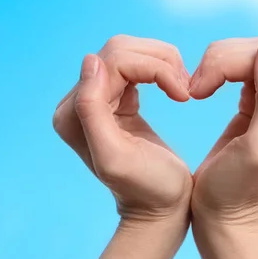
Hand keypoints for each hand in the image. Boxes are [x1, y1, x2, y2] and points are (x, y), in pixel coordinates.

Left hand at [53, 35, 192, 221]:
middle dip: (159, 61)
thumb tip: (91, 60)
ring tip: (183, 90)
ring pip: (130, 52)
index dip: (153, 68)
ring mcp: (98, 99)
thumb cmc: (148, 189)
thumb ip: (91, 109)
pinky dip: (161, 71)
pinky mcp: (117, 99)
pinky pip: (137, 66)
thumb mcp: (116, 156)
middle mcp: (78, 102)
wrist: (161, 209)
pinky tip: (175, 90)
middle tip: (184, 89)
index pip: (113, 61)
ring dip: (163, 63)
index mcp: (72, 114)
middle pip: (119, 50)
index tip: (182, 94)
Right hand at [189, 37, 257, 228]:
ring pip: (247, 56)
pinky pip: (240, 68)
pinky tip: (204, 91)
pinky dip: (217, 72)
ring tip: (196, 90)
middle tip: (195, 89)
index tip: (199, 89)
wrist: (221, 215)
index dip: (231, 63)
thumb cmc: (235, 190)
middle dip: (221, 62)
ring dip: (216, 66)